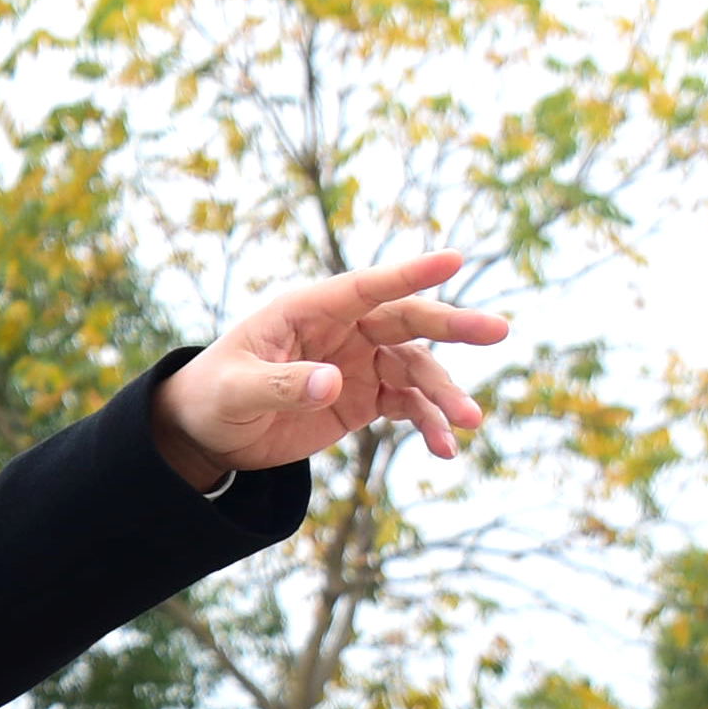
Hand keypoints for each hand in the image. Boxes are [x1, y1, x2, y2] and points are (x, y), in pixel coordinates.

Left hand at [152, 251, 509, 486]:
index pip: (365, 286)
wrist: (210, 433)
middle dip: (453, 327)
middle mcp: (343, 330)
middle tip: (498, 332)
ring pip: (416, 369)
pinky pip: (408, 405)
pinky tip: (445, 449)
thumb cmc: (214, 397)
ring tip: (469, 423)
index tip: (454, 259)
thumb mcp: (237, 392)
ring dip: (445, 394)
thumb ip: (282, 385)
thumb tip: (334, 383)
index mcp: (308, 310)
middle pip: (407, 321)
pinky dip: (429, 424)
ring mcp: (359, 363)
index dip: (408, 273)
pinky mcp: (365, 398)